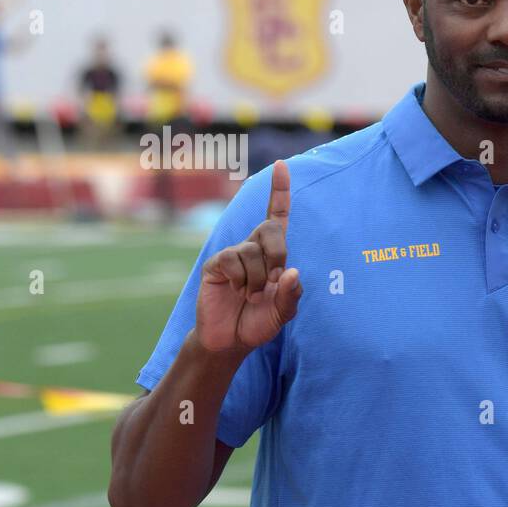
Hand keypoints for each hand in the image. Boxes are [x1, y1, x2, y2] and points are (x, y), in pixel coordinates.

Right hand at [197, 160, 301, 351]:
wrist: (230, 341)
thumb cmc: (258, 323)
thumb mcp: (283, 314)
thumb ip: (291, 296)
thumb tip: (291, 272)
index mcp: (272, 255)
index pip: (277, 217)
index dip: (280, 192)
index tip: (282, 165)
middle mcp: (252, 249)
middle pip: (270, 229)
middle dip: (277, 255)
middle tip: (272, 281)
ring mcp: (232, 255)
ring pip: (252, 251)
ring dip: (257, 279)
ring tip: (250, 296)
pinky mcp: (215, 264)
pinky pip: (232, 259)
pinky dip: (240, 279)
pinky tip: (235, 291)